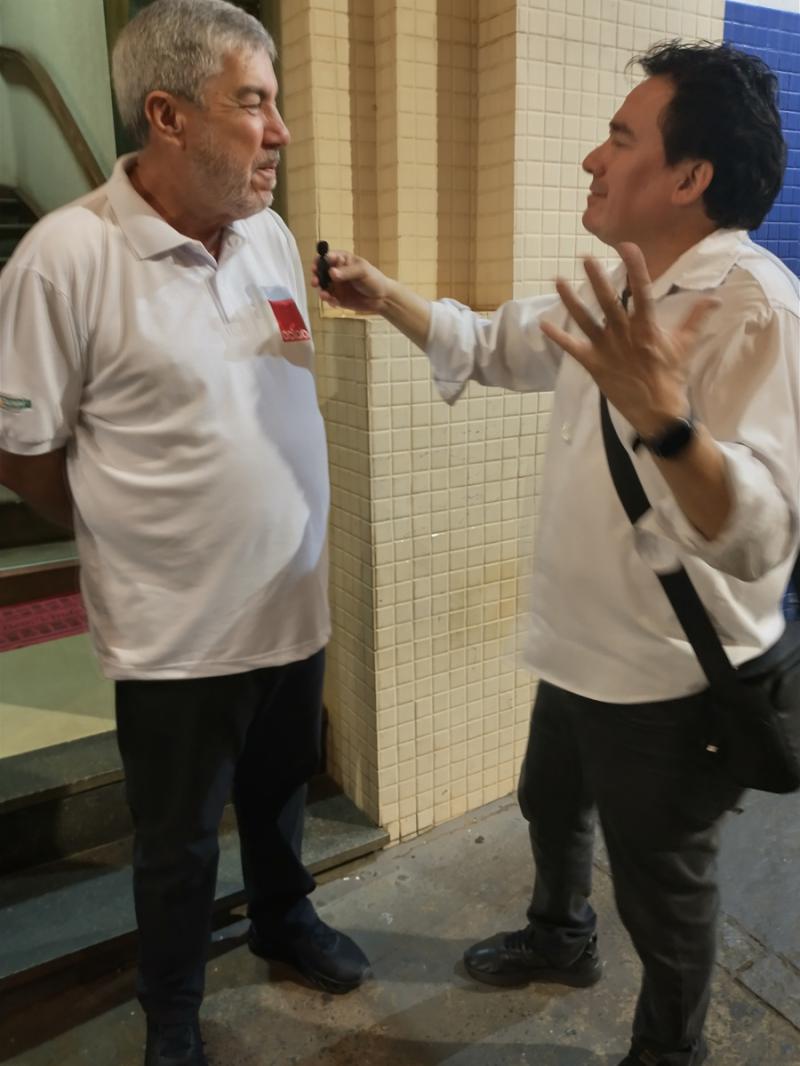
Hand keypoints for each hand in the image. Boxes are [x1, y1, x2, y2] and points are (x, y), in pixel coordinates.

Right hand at [312, 250, 392, 313]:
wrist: (382, 298)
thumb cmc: (374, 279)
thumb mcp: (362, 271)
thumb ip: (347, 272)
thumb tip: (331, 273)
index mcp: (341, 260)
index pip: (326, 257)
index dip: (319, 261)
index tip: (317, 267)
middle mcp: (336, 272)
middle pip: (320, 272)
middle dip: (316, 276)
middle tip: (315, 282)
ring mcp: (336, 285)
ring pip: (322, 286)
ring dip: (321, 290)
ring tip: (325, 295)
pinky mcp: (337, 297)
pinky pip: (328, 298)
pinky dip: (328, 300)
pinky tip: (333, 302)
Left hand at [540, 243, 718, 437]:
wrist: (657, 410)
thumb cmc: (670, 375)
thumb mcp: (685, 345)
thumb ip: (696, 318)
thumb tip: (713, 297)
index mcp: (647, 327)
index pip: (642, 292)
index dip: (635, 268)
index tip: (627, 247)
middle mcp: (625, 335)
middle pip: (608, 302)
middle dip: (597, 279)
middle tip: (585, 258)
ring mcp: (607, 349)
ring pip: (586, 320)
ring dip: (571, 301)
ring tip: (558, 281)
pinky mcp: (594, 364)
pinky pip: (573, 348)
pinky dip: (557, 337)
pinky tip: (543, 324)